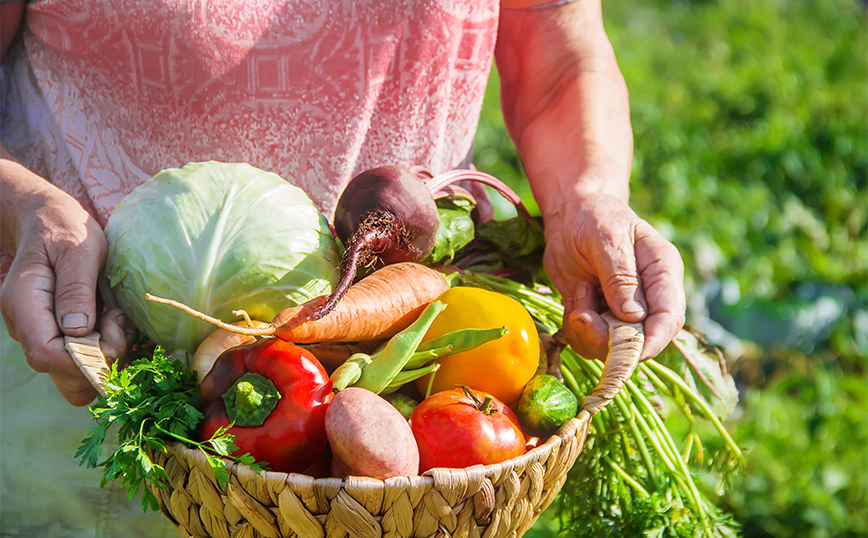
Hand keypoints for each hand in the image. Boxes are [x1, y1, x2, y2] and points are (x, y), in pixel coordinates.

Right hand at [0, 183, 131, 405]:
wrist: (50, 223)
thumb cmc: (66, 230)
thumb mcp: (79, 250)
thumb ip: (76, 289)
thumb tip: (77, 331)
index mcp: (24, 304)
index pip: (46, 355)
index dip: (85, 358)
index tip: (114, 331)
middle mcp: (28, 327)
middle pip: (61, 374)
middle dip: (102, 361)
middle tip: (121, 325)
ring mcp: (42, 334)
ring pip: (75, 374)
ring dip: (108, 358)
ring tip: (121, 322)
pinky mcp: (59, 336)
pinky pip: (83, 361)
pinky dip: (108, 352)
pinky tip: (119, 326)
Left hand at [542, 192, 685, 360]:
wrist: (570, 214)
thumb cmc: (594, 216)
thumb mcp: (607, 238)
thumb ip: (620, 276)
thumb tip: (633, 316)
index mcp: (663, 273)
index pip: (670, 318)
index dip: (652, 342)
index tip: (627, 351)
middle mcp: (648, 297)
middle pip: (640, 340)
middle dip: (608, 339)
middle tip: (581, 313)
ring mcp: (622, 310)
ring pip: (611, 346)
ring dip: (587, 331)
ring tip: (579, 293)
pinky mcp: (598, 316)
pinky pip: (588, 341)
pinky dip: (575, 328)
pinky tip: (573, 297)